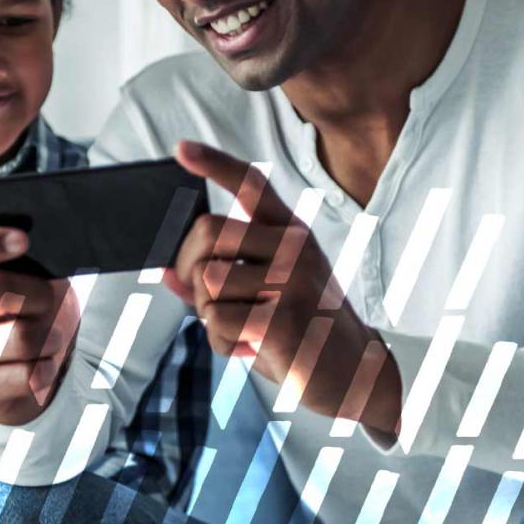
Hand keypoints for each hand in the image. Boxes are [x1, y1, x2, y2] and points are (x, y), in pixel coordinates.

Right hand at [0, 227, 81, 424]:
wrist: (25, 376)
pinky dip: (48, 368)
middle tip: (54, 301)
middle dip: (39, 293)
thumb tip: (52, 266)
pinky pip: (27, 375)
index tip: (23, 240)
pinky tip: (44, 365)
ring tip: (52, 338)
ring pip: (21, 336)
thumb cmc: (29, 316)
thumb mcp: (25, 282)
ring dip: (51, 335)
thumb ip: (27, 266)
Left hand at [170, 140, 402, 440]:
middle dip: (188, 267)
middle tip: (204, 298)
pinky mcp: (283, 319)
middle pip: (207, 231)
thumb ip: (219, 281)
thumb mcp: (267, 296)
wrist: (356, 375)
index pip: (251, 184)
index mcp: (291, 232)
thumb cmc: (302, 331)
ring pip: (206, 282)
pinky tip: (252, 350)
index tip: (180, 149)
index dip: (213, 164)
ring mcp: (292, 280)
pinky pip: (218, 322)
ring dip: (208, 316)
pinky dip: (223, 345)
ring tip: (241, 330)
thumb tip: (167, 271)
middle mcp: (294, 247)